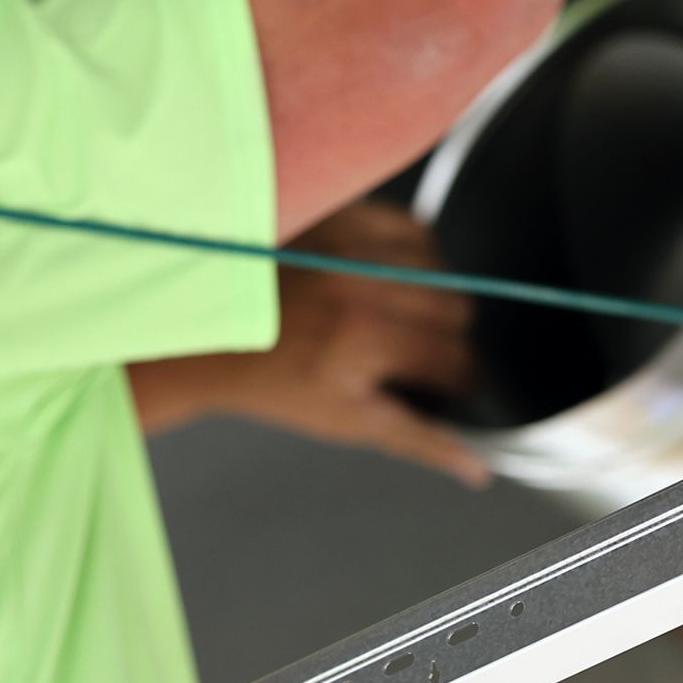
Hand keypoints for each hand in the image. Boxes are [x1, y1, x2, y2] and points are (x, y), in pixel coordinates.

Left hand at [228, 200, 489, 487]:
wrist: (209, 333)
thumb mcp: (345, 421)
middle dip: (446, 338)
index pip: (456, 356)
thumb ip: (419, 441)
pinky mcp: (340, 214)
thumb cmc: (268, 378)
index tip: (449, 385)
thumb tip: (473, 468)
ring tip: (397, 317)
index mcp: (366, 336)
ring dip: (434, 292)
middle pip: (457, 307)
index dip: (459, 379)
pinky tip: (387, 277)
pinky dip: (410, 252)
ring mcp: (351, 240)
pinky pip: (408, 226)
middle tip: (415, 355)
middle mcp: (362, 280)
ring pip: (442, 263)